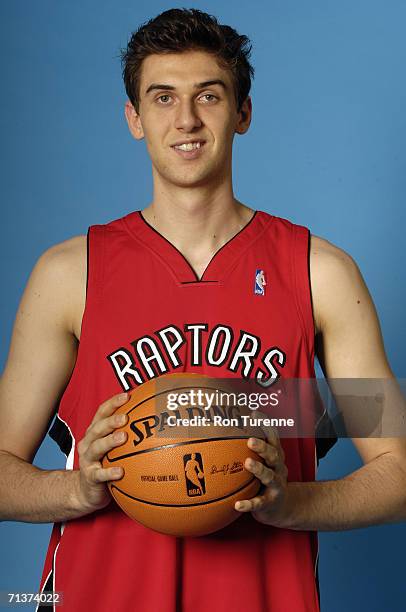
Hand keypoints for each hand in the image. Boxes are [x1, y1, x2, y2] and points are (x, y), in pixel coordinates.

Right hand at [75, 392, 128, 512]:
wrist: (87, 491)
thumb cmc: (105, 464)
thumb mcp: (113, 448)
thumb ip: (127, 433)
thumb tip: (154, 421)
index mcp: (95, 433)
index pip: (101, 413)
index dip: (113, 403)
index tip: (128, 396)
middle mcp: (88, 443)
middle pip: (98, 428)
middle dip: (111, 421)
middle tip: (126, 417)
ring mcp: (88, 460)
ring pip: (96, 448)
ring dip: (110, 441)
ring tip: (123, 437)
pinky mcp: (90, 477)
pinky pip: (99, 474)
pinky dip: (109, 472)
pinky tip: (120, 472)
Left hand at [234, 415, 288, 526]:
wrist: (282, 508)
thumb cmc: (266, 479)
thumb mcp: (263, 462)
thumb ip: (250, 448)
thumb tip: (225, 430)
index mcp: (275, 456)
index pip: (273, 437)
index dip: (265, 425)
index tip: (254, 414)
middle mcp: (278, 468)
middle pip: (273, 455)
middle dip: (263, 447)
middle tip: (250, 440)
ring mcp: (276, 485)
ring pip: (269, 476)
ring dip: (259, 469)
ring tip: (248, 463)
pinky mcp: (270, 503)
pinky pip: (259, 503)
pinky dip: (249, 504)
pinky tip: (237, 505)